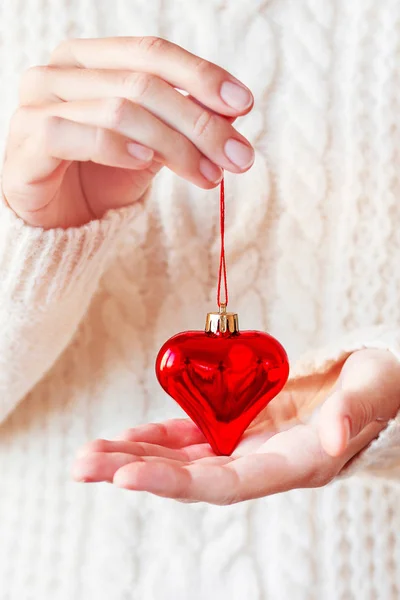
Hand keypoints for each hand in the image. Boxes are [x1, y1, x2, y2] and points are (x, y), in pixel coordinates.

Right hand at [2, 37, 253, 228]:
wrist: (57, 218)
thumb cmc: (101, 176)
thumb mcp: (153, 147)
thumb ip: (183, 121)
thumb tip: (235, 109)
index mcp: (91, 59)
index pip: (152, 53)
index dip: (201, 75)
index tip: (244, 104)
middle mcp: (62, 71)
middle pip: (143, 83)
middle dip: (199, 122)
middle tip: (237, 157)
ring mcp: (39, 103)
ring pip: (119, 109)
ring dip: (173, 145)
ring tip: (206, 175)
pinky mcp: (28, 141)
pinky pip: (75, 134)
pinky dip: (116, 147)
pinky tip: (146, 163)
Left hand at [72, 348, 399, 503]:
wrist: (377, 375)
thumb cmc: (383, 381)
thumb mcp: (375, 388)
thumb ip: (355, 412)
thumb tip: (332, 440)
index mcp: (297, 461)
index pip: (228, 482)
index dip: (176, 481)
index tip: (125, 476)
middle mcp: (267, 461)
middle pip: (193, 476)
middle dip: (137, 470)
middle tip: (83, 464)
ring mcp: (252, 443)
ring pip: (186, 457)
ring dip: (137, 454)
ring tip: (89, 454)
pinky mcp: (245, 422)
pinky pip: (196, 433)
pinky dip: (159, 435)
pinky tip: (126, 438)